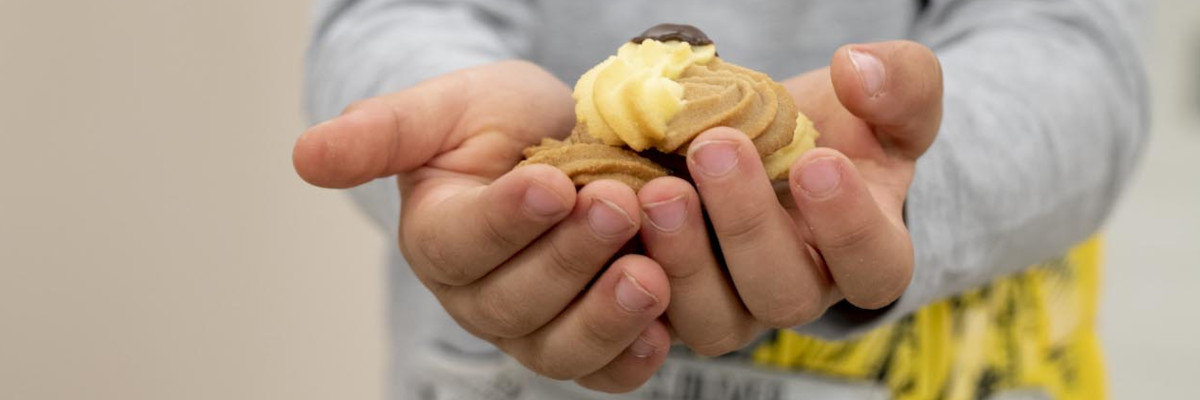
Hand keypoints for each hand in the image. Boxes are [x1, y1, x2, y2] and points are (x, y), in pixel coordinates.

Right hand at [293, 61, 671, 391]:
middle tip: (617, 206)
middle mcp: (480, 297)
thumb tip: (303, 156)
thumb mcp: (446, 108)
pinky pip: (604, 372)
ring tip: (649, 275)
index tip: (550, 183)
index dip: (506, 220)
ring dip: (605, 318)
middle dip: (570, 256)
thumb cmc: (500, 124)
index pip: (462, 243)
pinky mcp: (587, 342)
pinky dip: (631, 361)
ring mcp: (534, 327)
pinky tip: (662, 334)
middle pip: (515, 302)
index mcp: (439, 238)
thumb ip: (383, 132)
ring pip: (558, 348)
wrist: (566, 140)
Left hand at [638, 41, 941, 355]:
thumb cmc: (841, 125)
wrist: (766, 141)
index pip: (874, 267)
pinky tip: (610, 212)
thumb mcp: (891, 95)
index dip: (847, 225)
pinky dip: (625, 270)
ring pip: (712, 320)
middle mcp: (799, 291)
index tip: (816, 161)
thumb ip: (900, 82)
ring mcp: (733, 306)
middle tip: (713, 148)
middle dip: (746, 223)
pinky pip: (648, 313)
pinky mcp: (671, 304)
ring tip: (656, 189)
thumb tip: (858, 71)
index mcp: (867, 253)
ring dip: (682, 258)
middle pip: (783, 295)